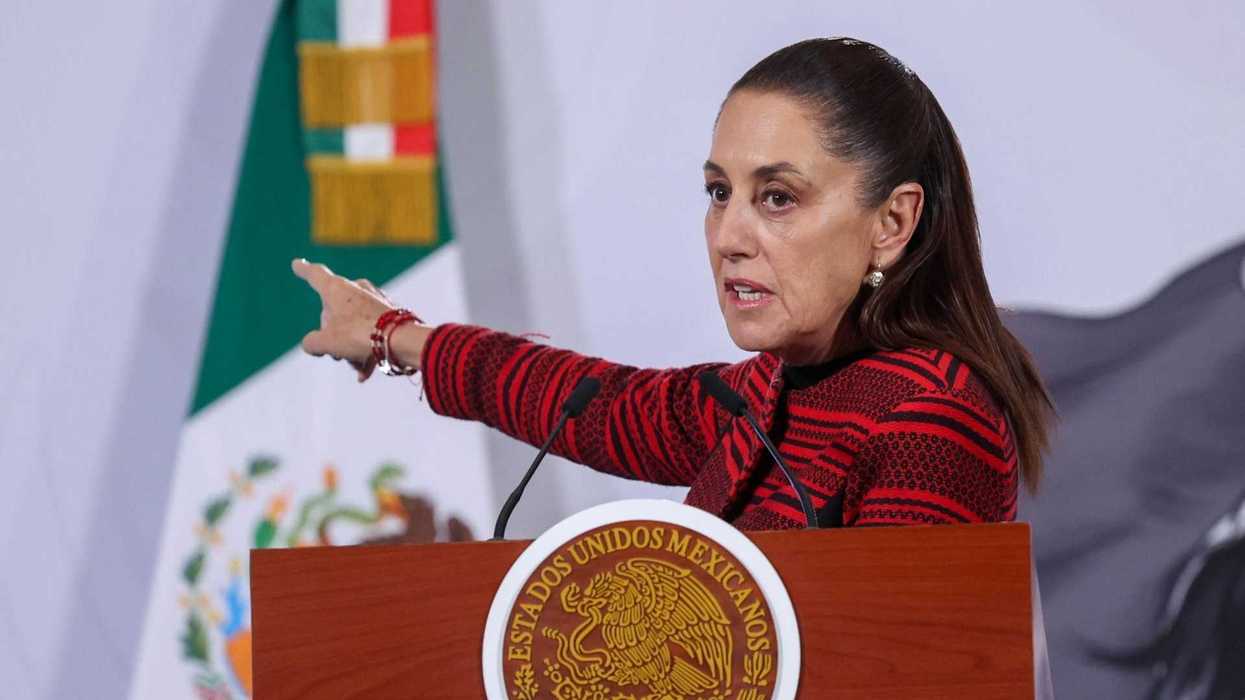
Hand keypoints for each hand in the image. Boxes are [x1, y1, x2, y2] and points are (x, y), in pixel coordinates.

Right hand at [292, 258, 393, 381]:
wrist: (401, 340)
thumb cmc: (359, 335)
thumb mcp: (326, 342)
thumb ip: (312, 343)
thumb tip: (313, 345)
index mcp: (337, 289)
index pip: (315, 275)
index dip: (304, 271)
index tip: (297, 263)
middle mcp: (356, 289)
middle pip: (334, 314)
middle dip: (332, 338)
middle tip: (337, 355)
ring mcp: (375, 300)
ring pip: (353, 327)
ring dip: (350, 350)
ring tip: (357, 366)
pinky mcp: (390, 314)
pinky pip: (370, 333)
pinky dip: (366, 352)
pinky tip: (365, 373)